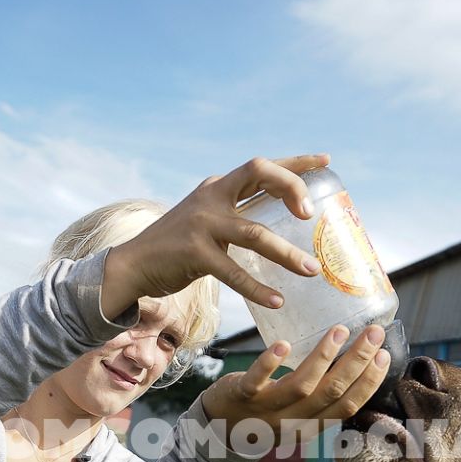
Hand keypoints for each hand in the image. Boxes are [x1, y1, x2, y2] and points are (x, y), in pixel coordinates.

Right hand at [101, 154, 329, 318]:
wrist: (133, 265)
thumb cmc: (176, 247)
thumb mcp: (206, 220)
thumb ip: (234, 217)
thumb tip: (277, 230)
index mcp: (218, 186)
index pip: (263, 166)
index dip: (296, 163)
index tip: (327, 161)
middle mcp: (212, 196)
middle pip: (259, 172)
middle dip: (292, 187)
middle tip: (311, 214)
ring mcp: (202, 223)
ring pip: (255, 232)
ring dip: (286, 254)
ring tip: (311, 270)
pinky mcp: (194, 252)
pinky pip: (234, 272)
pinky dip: (257, 288)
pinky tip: (276, 300)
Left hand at [200, 323, 388, 447]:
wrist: (218, 433)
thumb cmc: (267, 415)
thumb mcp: (299, 415)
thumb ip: (322, 396)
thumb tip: (354, 361)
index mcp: (312, 425)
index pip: (348, 405)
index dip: (369, 382)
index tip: (385, 355)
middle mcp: (293, 420)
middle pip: (332, 392)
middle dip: (356, 361)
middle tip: (373, 333)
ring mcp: (267, 409)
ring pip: (301, 385)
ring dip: (323, 357)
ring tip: (339, 330)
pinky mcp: (242, 395)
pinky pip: (258, 381)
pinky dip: (271, 363)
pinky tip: (284, 344)